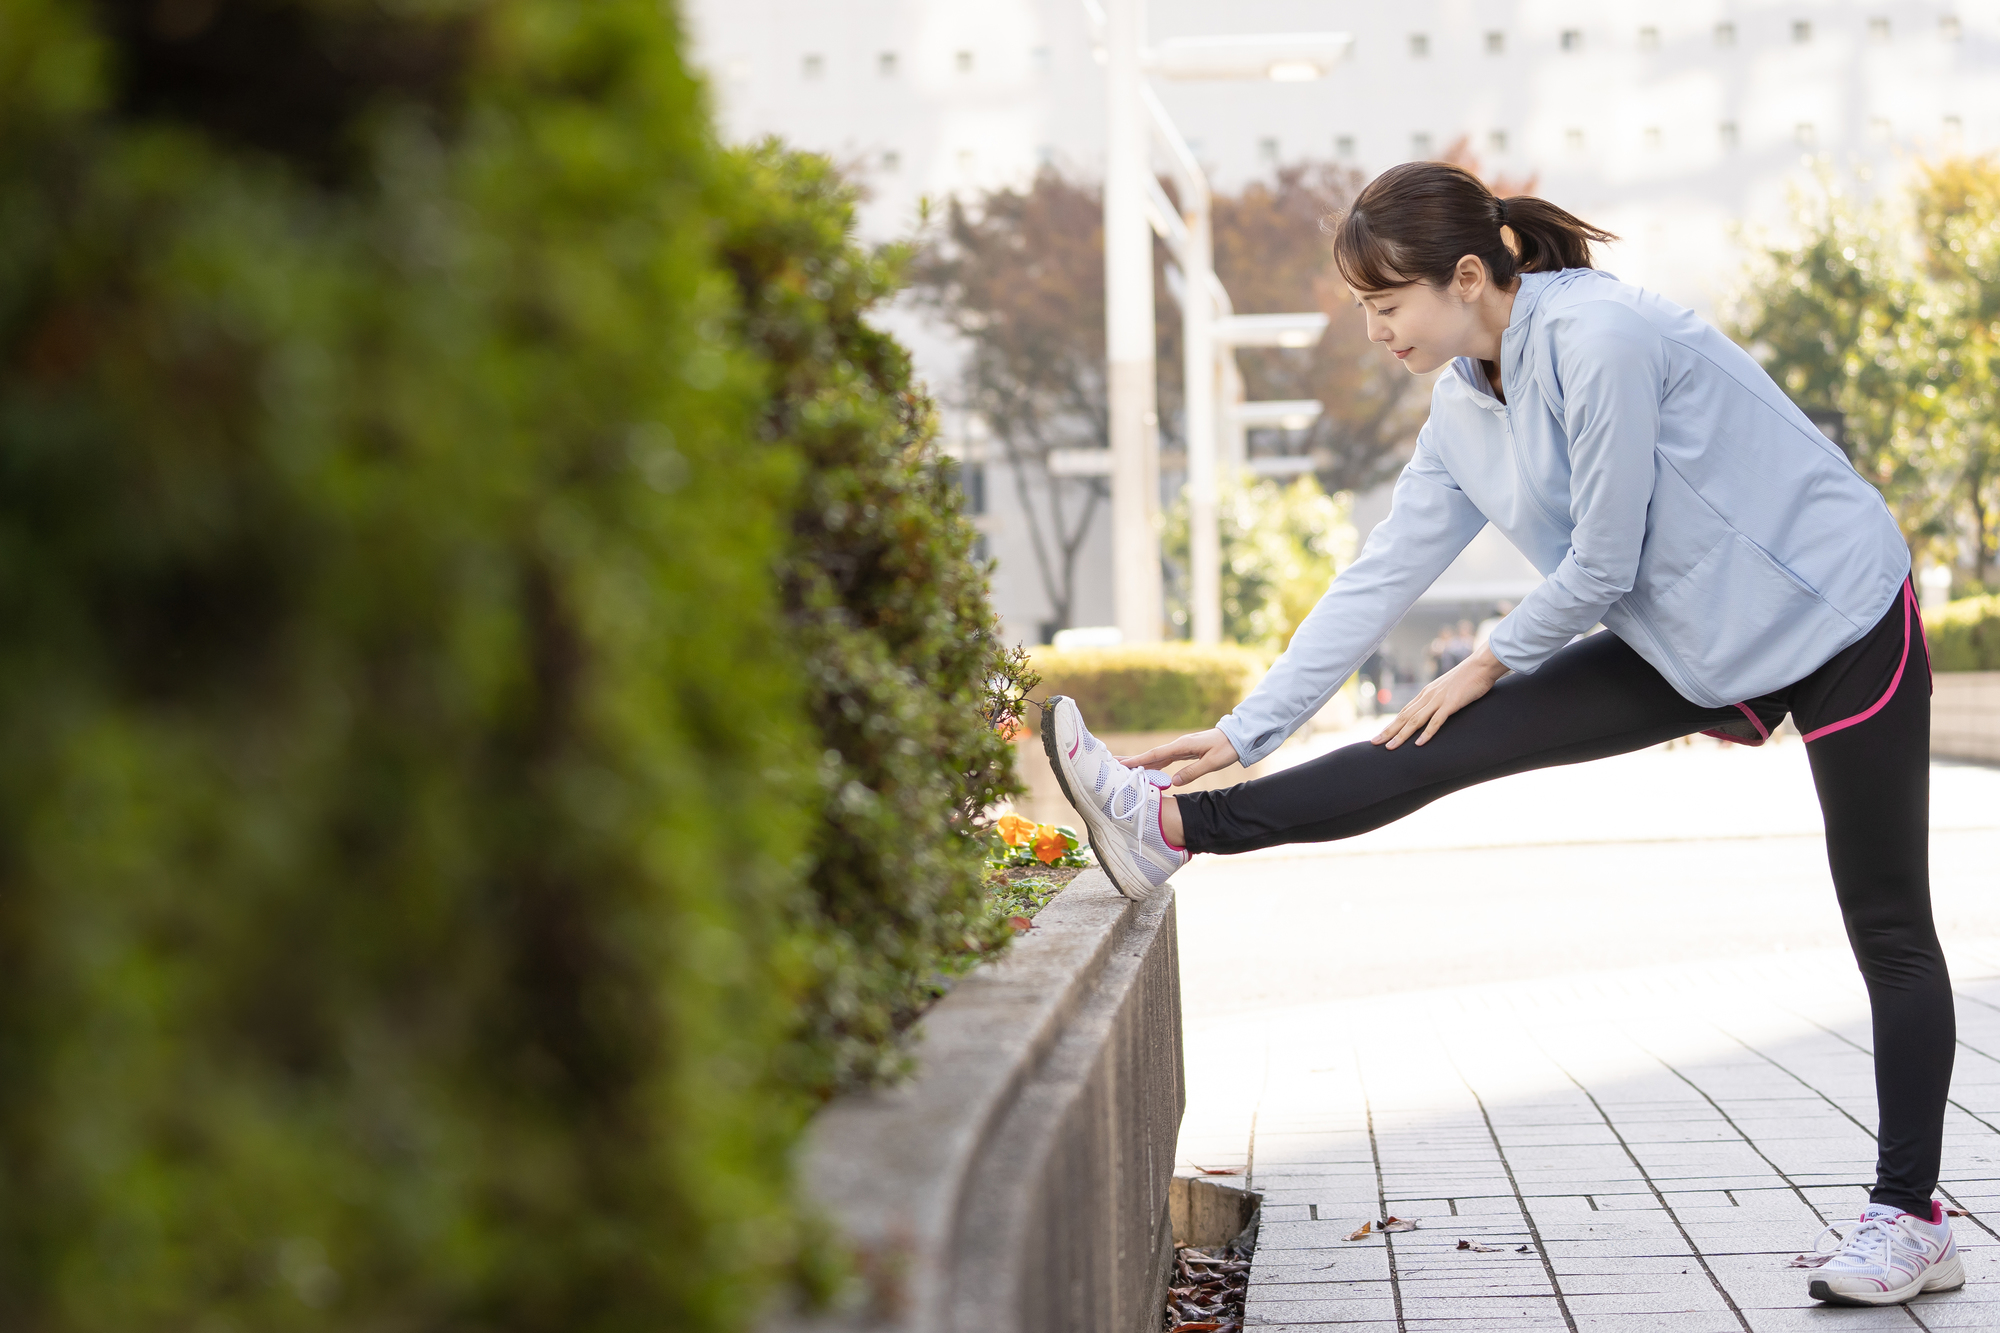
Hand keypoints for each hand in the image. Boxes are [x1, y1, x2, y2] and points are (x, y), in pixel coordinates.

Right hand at [1119, 728, 1240, 786]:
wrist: (1237, 736)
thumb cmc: (1226, 748)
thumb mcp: (1212, 762)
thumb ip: (1193, 772)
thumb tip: (1173, 781)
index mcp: (1182, 746)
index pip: (1156, 755)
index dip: (1139, 760)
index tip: (1123, 763)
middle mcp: (1179, 745)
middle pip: (1152, 755)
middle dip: (1134, 760)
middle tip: (1115, 764)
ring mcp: (1182, 747)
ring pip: (1158, 757)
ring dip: (1143, 762)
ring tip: (1127, 768)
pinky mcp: (1186, 751)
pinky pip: (1166, 759)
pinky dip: (1155, 764)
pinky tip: (1149, 769)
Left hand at [1373, 645, 1509, 749]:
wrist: (1481, 666)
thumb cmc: (1467, 678)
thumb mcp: (1448, 689)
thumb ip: (1439, 700)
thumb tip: (1434, 711)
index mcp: (1426, 694)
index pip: (1404, 712)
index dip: (1391, 725)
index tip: (1380, 735)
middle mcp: (1428, 696)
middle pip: (1404, 717)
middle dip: (1388, 731)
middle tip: (1374, 743)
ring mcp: (1438, 700)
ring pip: (1415, 720)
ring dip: (1402, 735)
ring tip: (1391, 747)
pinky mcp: (1451, 703)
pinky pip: (1437, 720)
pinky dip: (1427, 732)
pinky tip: (1419, 743)